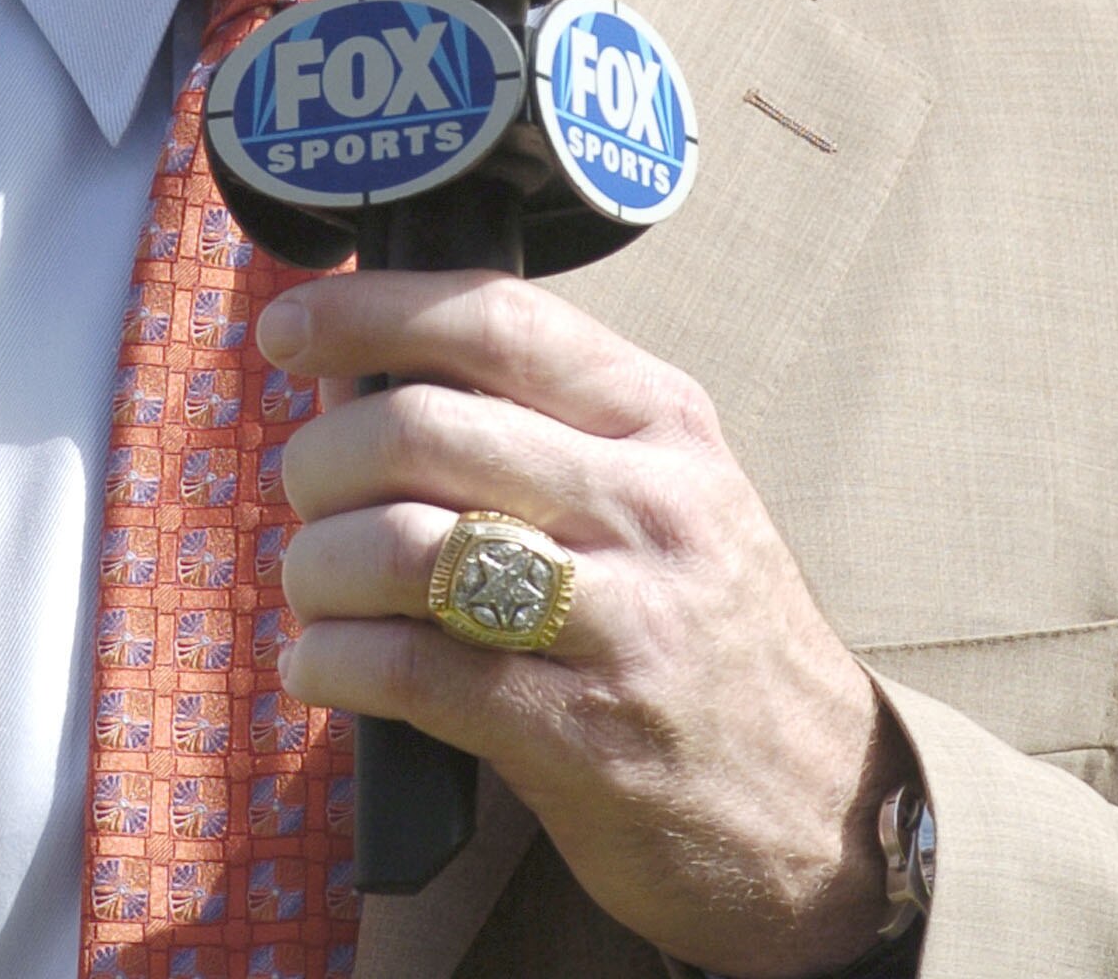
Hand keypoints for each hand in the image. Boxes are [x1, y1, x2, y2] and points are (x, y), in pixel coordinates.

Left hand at [254, 269, 907, 978]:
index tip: (289, 330)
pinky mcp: (582, 734)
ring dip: (316, 566)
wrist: (827, 806)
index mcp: (659, 417)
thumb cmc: (710, 628)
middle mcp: (645, 503)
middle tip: (306, 494)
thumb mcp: (665, 488)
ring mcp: (619, 621)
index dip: (368, 311)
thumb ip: (538, 425)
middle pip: (422, 428)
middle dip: (322, 459)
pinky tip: (322, 666)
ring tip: (313, 589)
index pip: (494, 318)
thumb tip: (360, 379)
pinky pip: (412, 670)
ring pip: (402, 546)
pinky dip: (334, 661)